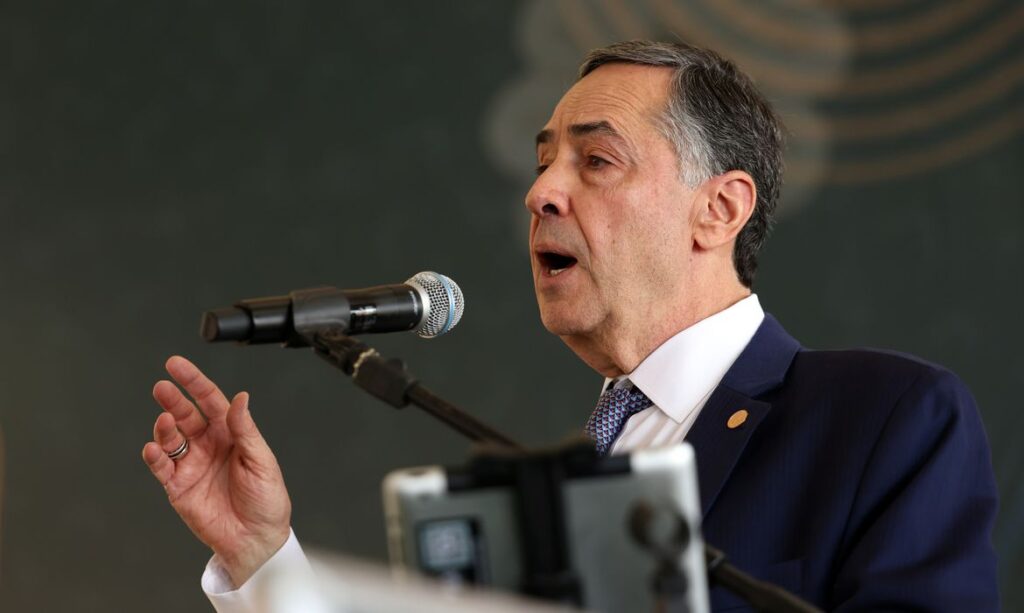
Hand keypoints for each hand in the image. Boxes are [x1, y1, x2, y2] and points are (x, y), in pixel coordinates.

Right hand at [142, 356, 291, 586]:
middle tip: (162, 387)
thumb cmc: (267, 500)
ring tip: (166, 421)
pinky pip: (161, 467)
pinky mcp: (178, 487)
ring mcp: (191, 465)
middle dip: (173, 399)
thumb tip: (241, 398)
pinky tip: (154, 448)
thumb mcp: (262, 461)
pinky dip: (154, 456)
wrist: (256, 539)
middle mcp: (209, 445)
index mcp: (231, 434)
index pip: (210, 401)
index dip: (194, 382)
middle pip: (186, 415)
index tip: (176, 364)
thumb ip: (246, 430)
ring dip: (165, 427)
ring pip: (170, 438)